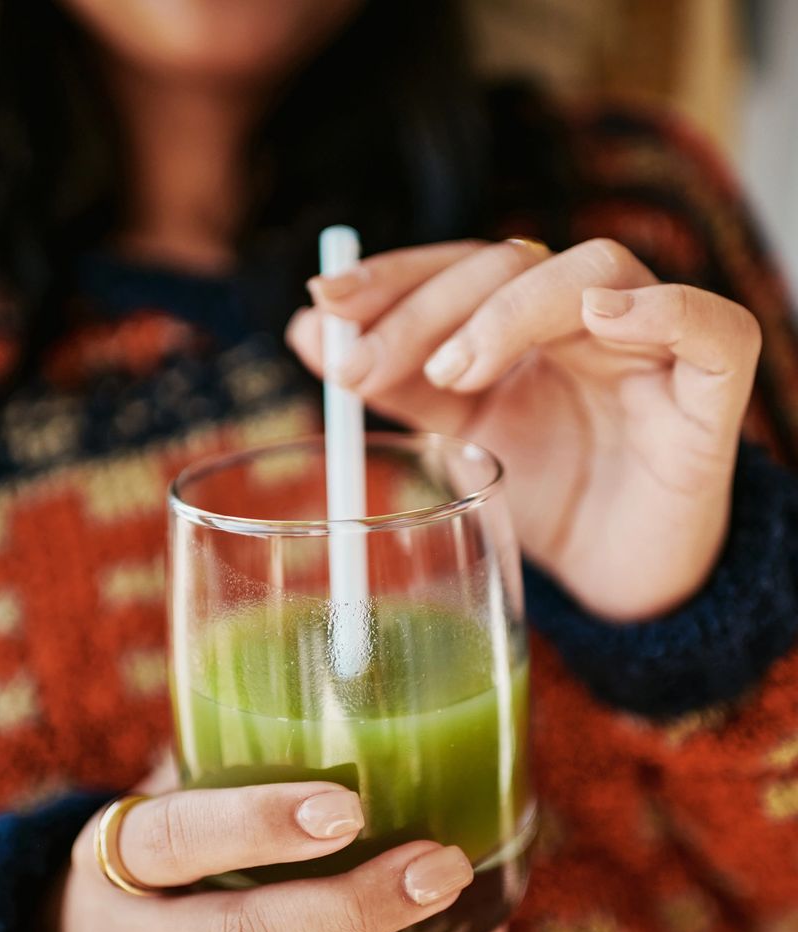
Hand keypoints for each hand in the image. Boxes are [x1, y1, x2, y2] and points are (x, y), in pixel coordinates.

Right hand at [49, 770, 494, 931]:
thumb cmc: (154, 858)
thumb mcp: (165, 801)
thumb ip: (234, 762)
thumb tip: (361, 704)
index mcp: (109, 859)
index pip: (180, 837)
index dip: (262, 822)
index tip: (352, 807)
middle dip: (360, 907)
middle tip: (444, 867)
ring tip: (475, 923)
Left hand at [289, 238, 761, 620]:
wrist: (619, 580)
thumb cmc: (548, 498)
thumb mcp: (460, 437)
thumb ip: (399, 382)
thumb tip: (309, 330)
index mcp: (527, 322)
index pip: (461, 265)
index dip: (395, 275)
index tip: (325, 303)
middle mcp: (587, 316)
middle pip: (512, 261)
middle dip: (428, 305)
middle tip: (366, 365)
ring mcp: (653, 347)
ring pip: (596, 270)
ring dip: (514, 309)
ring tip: (457, 369)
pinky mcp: (711, 392)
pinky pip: (713, 327)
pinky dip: (663, 309)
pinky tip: (601, 317)